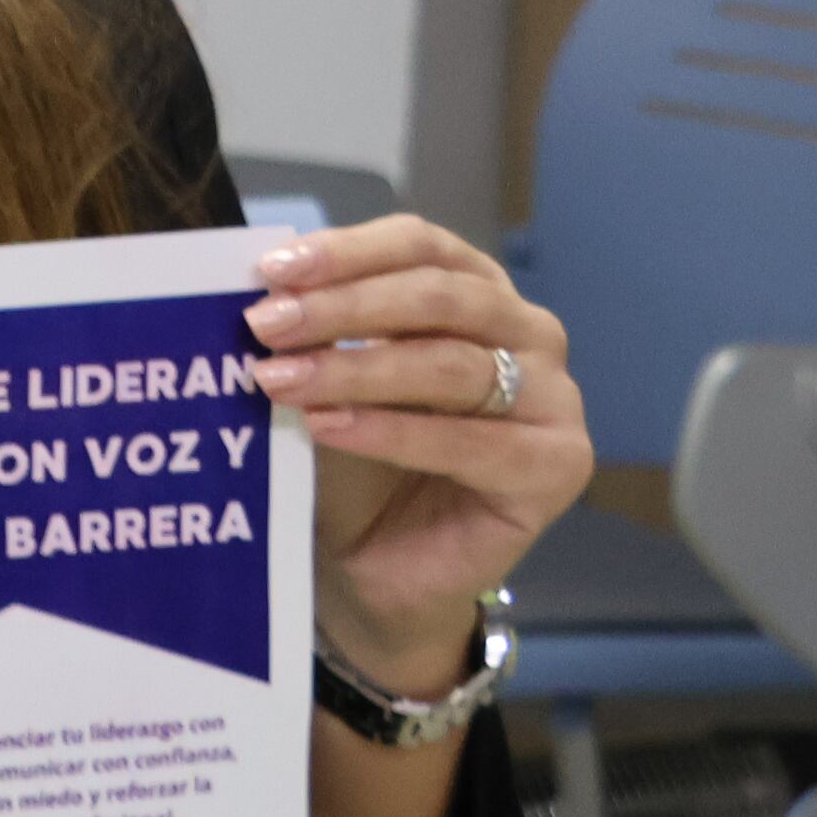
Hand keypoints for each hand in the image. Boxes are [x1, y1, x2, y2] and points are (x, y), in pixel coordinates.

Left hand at [248, 219, 590, 690]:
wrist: (371, 571)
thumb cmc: (350, 468)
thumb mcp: (320, 388)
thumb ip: (309, 336)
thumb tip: (259, 289)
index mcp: (476, 295)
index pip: (424, 246)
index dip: (349, 250)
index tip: (271, 268)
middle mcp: (528, 336)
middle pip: (441, 298)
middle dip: (344, 305)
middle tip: (264, 324)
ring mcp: (553, 401)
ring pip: (453, 365)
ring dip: (356, 368)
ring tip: (278, 380)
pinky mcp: (556, 468)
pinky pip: (471, 443)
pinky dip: (391, 431)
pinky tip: (326, 427)